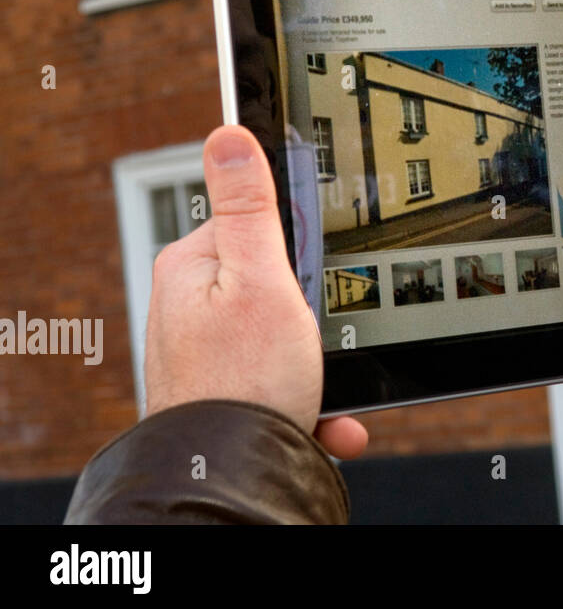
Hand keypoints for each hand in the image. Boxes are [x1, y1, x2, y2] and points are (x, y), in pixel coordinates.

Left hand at [146, 125, 367, 459]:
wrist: (231, 475)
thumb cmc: (243, 381)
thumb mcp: (262, 278)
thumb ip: (250, 205)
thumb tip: (230, 133)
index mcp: (191, 265)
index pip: (260, 224)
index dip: (301, 247)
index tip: (315, 274)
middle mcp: (192, 305)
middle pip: (280, 279)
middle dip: (316, 311)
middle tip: (319, 334)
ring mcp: (210, 350)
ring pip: (288, 334)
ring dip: (320, 360)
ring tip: (325, 384)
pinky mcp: (230, 388)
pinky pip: (284, 378)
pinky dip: (312, 396)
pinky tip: (324, 415)